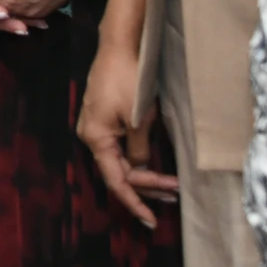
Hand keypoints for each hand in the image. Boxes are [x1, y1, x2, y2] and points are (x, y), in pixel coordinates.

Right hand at [79, 32, 178, 225]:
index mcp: (96, 138)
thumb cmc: (128, 81)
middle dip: (146, 187)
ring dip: (144, 173)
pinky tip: (153, 163)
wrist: (119, 46)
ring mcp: (97, 126)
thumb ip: (140, 149)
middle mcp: (91, 135)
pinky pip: (120, 147)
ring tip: (170, 184)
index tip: (152, 220)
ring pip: (120, 160)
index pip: (116, 181)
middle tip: (175, 195)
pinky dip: (137, 159)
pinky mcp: (104, 117)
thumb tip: (141, 167)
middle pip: (118, 172)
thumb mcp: (139, 119)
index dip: (134, 203)